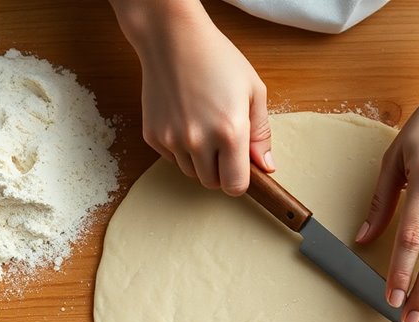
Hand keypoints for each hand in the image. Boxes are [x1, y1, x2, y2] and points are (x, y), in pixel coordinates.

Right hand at [112, 0, 273, 194]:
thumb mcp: (253, 92)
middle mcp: (198, 140)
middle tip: (223, 142)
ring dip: (200, 160)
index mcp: (230, 132)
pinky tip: (185, 119)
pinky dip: (179, 148)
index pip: (234, 186)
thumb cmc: (217, 60)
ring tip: (203, 127)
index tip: (239, 166)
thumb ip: (261, 134)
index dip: (239, 179)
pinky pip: (171, 158)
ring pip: (191, 173)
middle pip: (212, 182)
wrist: (172, 39)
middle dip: (220, 170)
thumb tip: (265, 167)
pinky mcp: (152, 135)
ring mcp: (172, 139)